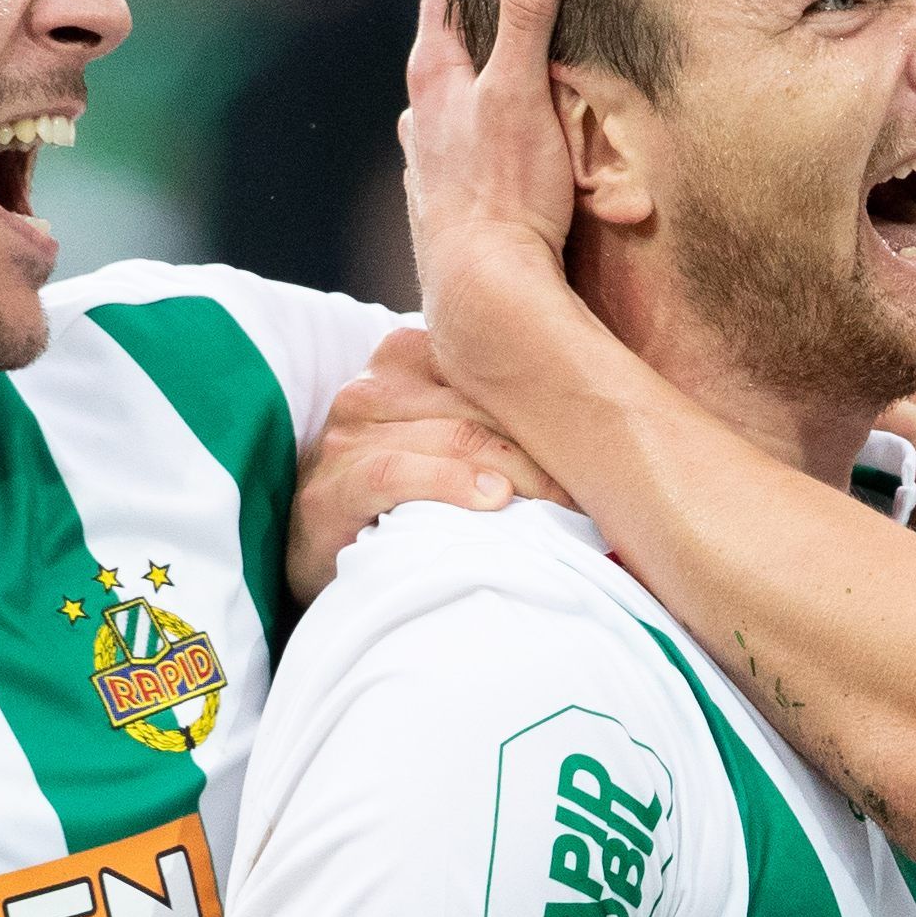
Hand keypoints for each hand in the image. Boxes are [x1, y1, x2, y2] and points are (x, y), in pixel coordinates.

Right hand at [288, 330, 570, 600]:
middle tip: (592, 487)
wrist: (319, 557)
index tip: (596, 445)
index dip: (550, 405)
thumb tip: (595, 428)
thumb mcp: (447, 441)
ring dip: (518, 472)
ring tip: (561, 505)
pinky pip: (398, 473)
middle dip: (544, 446)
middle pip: (482, 405)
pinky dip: (451, 484)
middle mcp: (374, 385)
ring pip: (453, 436)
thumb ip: (494, 418)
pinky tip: (493, 501)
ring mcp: (348, 434)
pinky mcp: (331, 487)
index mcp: (407, 358)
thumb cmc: (403, 498)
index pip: (493, 367)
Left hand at [398, 0, 586, 396]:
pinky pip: (449, 167)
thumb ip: (528, 11)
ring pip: (435, 119)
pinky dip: (464, 153)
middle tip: (480, 11)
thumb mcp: (522, 86)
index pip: (440, 5)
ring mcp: (425, 170)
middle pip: (435, 61)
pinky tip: (475, 166)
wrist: (484, 287)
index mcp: (435, 79)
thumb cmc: (504, 187)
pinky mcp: (441, 214)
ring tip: (478, 88)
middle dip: (459, 37)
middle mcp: (420, 121)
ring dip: (456, 100)